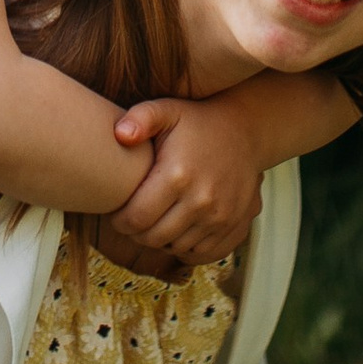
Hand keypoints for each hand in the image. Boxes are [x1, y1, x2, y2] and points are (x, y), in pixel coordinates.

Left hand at [109, 91, 267, 264]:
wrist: (246, 133)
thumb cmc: (198, 122)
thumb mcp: (167, 110)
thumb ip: (140, 118)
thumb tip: (120, 135)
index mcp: (178, 176)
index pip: (136, 218)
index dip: (120, 221)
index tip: (116, 213)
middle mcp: (201, 201)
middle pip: (154, 238)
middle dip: (136, 233)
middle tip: (131, 220)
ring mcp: (219, 217)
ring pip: (175, 247)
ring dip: (160, 240)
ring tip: (153, 222)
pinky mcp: (233, 227)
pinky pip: (200, 253)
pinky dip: (184, 247)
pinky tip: (176, 229)